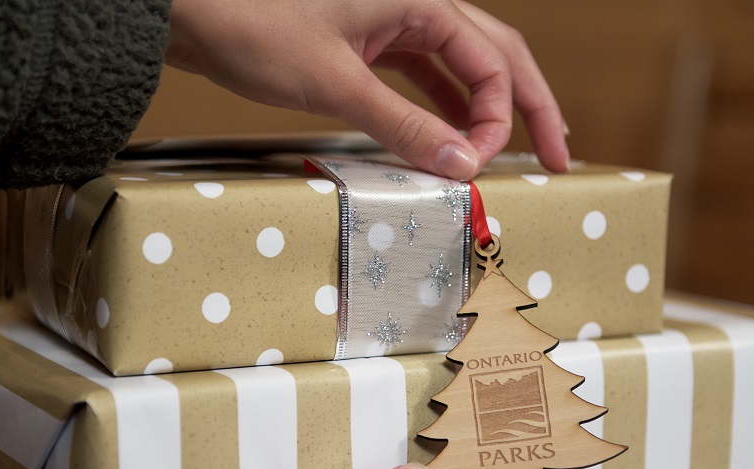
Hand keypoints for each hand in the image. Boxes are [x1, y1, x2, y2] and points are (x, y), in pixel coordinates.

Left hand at [165, 0, 567, 179]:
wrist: (191, 11)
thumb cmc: (254, 26)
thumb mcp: (335, 83)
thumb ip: (404, 126)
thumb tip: (463, 165)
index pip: (491, 62)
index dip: (502, 118)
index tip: (483, 166)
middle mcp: (417, 3)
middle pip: (496, 55)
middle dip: (532, 106)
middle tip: (561, 155)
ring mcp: (394, 20)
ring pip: (464, 65)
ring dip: (491, 110)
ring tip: (518, 152)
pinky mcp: (371, 41)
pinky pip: (425, 74)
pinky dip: (446, 108)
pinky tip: (455, 137)